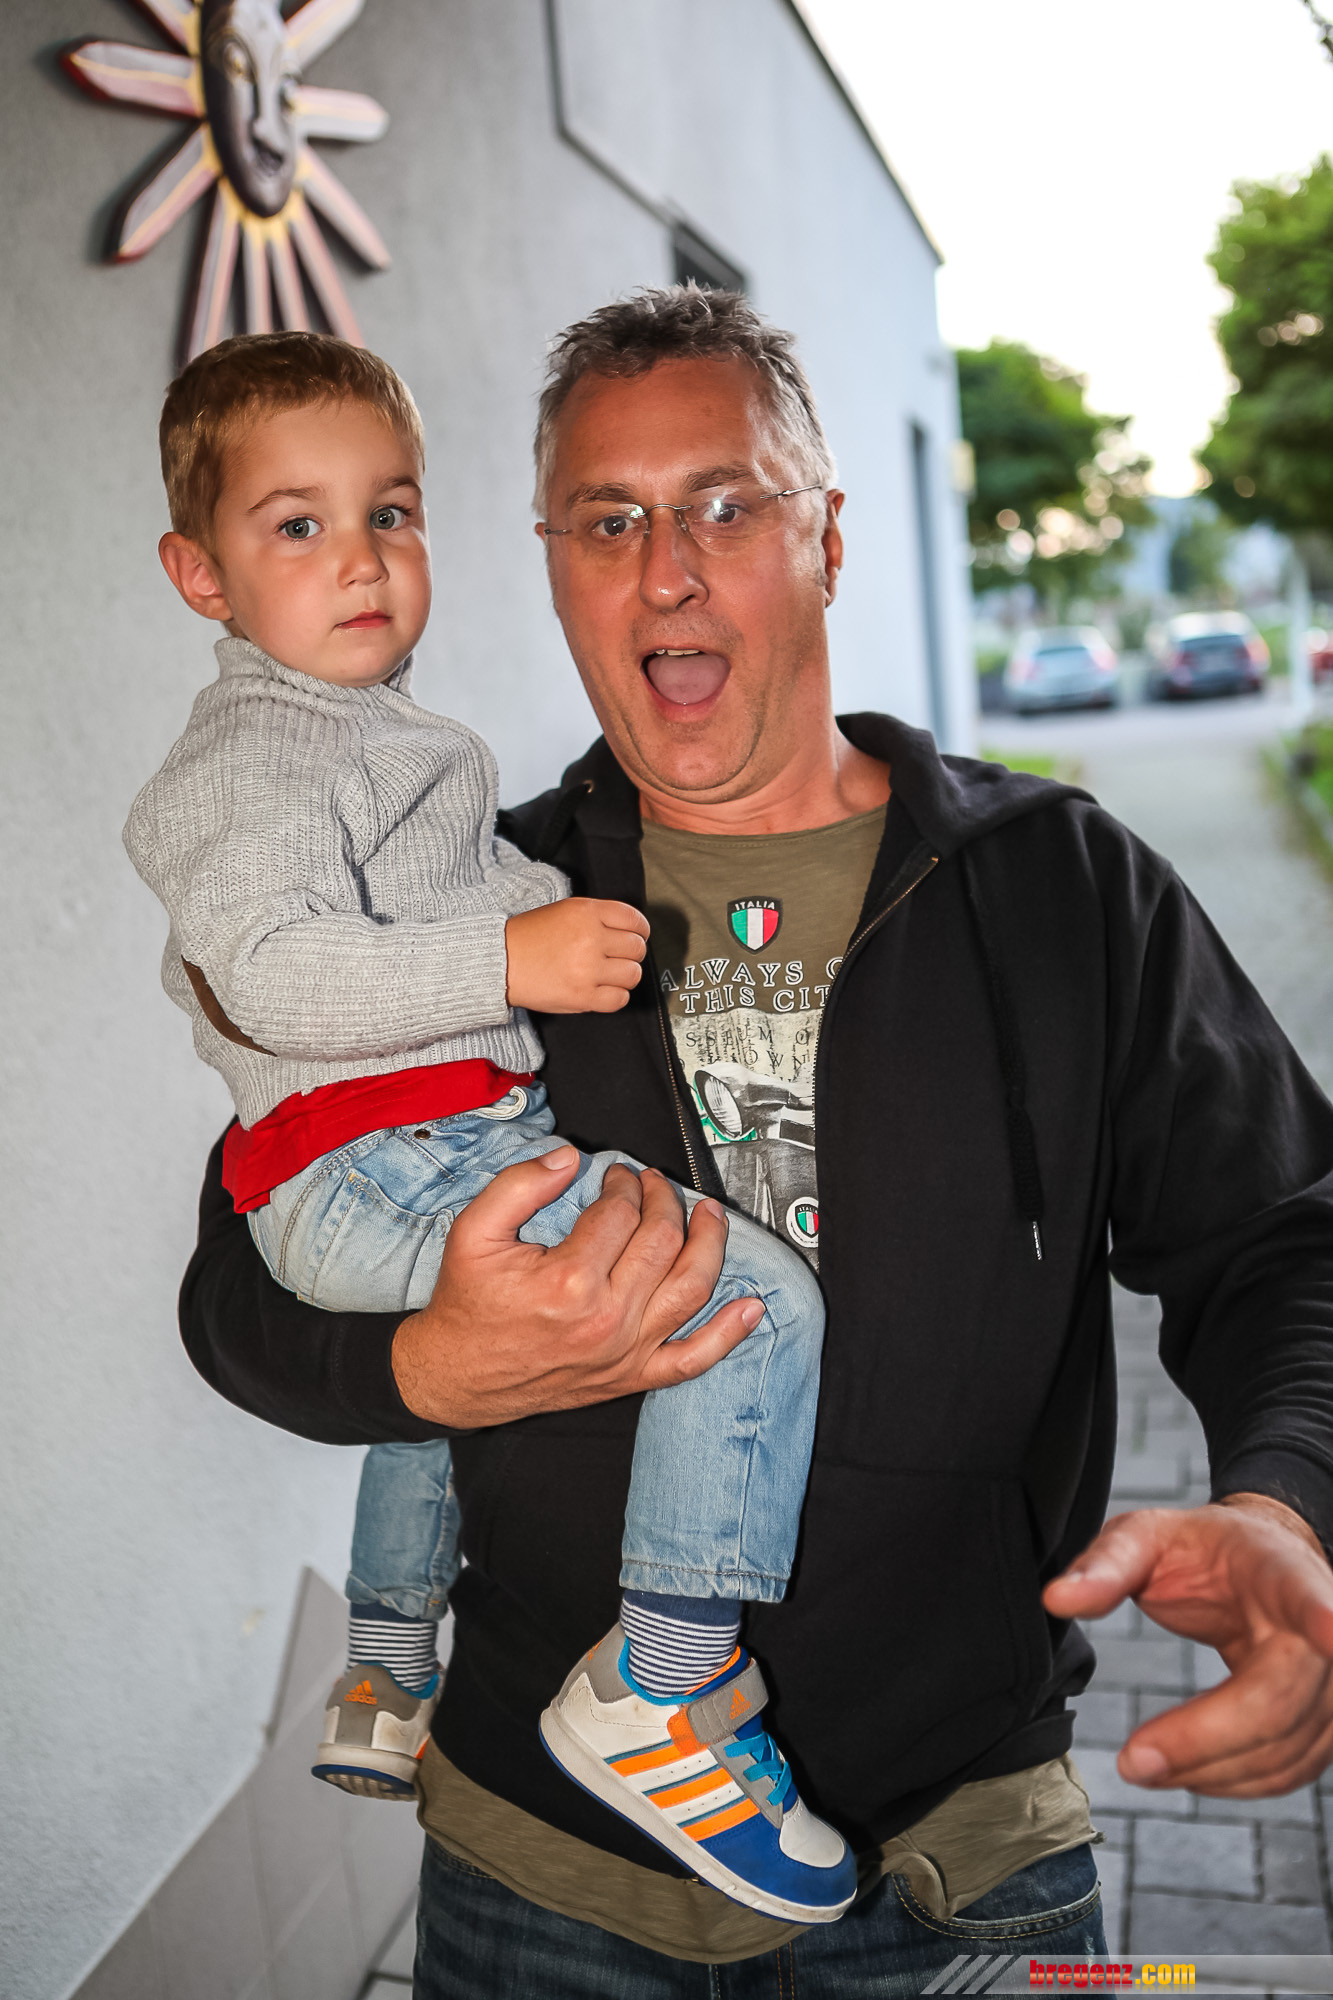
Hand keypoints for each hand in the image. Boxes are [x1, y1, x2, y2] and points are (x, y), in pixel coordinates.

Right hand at [391, 1148, 760, 1426]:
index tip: (615, 1174)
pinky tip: (752, 1308)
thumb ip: (520, 1185)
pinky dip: (729, 1334)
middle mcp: (606, 1319)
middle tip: (654, 1184)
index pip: (620, 1214)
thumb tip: (570, 1157)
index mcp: (569, 1281)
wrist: (455, 1375)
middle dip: (664, 1202)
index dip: (622, 1183)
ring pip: (691, 1289)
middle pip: (662, 1242)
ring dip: (710, 1245)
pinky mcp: (632, 1377)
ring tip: (711, 1215)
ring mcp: (625, 1353)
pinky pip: (694, 1360)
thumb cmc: (467, 1305)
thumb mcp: (472, 1232)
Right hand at [505, 898, 648, 1013]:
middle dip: (630, 954)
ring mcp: (587, 969)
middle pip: (637, 948)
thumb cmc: (529, 938)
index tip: (636, 937)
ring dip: (624, 976)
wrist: (498, 962)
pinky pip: (620, 999)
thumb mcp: (565, 911)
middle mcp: (590, 938)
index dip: (640, 931)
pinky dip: (615, 997)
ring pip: (633, 974)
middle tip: (616, 958)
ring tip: (607, 975)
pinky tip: (602, 990)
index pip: (635, 920)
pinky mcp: (582, 996)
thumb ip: (598, 917)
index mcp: (587, 912)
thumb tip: (630, 931)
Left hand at [1044, 1494, 1332, 1795]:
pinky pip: (1289, 1769)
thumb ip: (1105, 1565)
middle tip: (1132, 1759)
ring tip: (1141, 1764)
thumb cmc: (1205, 1548)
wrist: (1260, 1560)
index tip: (1332, 1632)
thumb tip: (1057, 1599)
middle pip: (1281, 1700)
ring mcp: (1332, 1682)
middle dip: (1206, 1738)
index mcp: (1281, 1572)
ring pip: (1288, 1748)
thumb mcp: (1146, 1536)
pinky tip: (1181, 1771)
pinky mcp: (1325, 1722)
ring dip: (1211, 1771)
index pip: (1308, 1598)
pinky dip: (1231, 1780)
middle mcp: (1324, 1630)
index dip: (1324, 1620)